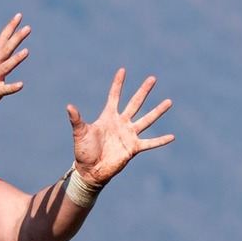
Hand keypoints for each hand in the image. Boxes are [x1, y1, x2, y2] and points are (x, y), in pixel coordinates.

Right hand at [0, 15, 30, 117]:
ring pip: (5, 66)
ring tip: (27, 51)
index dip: (10, 28)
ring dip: (15, 59)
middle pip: (5, 49)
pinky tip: (21, 84)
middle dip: (16, 38)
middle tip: (28, 28)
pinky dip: (12, 87)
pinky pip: (4, 89)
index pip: (1, 39)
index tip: (19, 16)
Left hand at [68, 69, 173, 184]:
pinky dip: (160, 141)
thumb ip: (77, 119)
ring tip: (169, 101)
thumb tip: (69, 106)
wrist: (90, 170)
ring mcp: (129, 135)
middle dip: (143, 91)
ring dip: (157, 111)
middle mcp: (121, 123)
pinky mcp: (134, 148)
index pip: (114, 96)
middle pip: (135, 103)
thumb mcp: (80, 133)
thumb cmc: (83, 151)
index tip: (122, 70)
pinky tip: (172, 136)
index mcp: (108, 117)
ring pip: (147, 119)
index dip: (118, 84)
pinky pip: (150, 143)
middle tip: (152, 78)